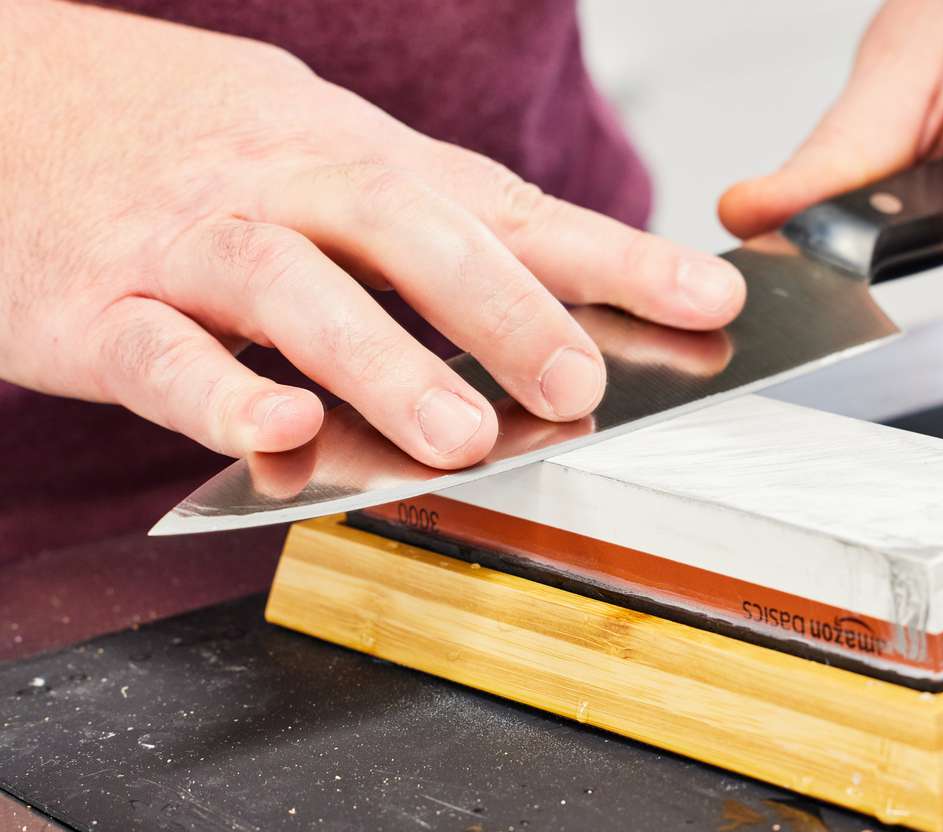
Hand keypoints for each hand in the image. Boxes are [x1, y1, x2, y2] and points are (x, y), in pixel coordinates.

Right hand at [0, 1, 744, 467]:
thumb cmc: (187, 143)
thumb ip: (435, 226)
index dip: (609, 255)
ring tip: (458, 436)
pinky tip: (283, 430)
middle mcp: (281, 188)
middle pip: (403, 227)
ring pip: (289, 288)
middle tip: (577, 383)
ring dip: (381, 359)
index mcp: (351, 156)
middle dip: (501, 309)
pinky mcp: (94, 310)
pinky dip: (221, 393)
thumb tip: (577, 289)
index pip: (499, 205)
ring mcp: (186, 244)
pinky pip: (160, 353)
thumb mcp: (323, 158)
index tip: (707, 302)